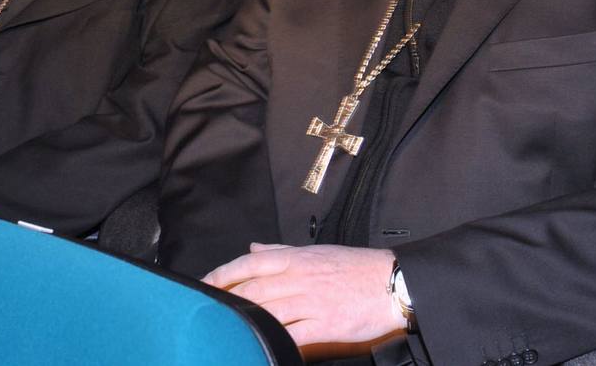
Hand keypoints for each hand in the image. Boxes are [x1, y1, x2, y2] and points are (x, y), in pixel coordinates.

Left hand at [204, 243, 403, 348]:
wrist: (391, 282)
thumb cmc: (355, 267)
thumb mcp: (316, 252)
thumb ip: (281, 252)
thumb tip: (253, 248)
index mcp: (296, 259)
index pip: (250, 263)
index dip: (223, 274)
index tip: (204, 284)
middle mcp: (299, 278)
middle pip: (253, 289)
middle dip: (225, 300)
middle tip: (205, 311)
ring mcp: (311, 302)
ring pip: (268, 311)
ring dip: (245, 320)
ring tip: (223, 330)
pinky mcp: (324, 325)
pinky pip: (292, 335)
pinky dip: (273, 340)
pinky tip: (259, 346)